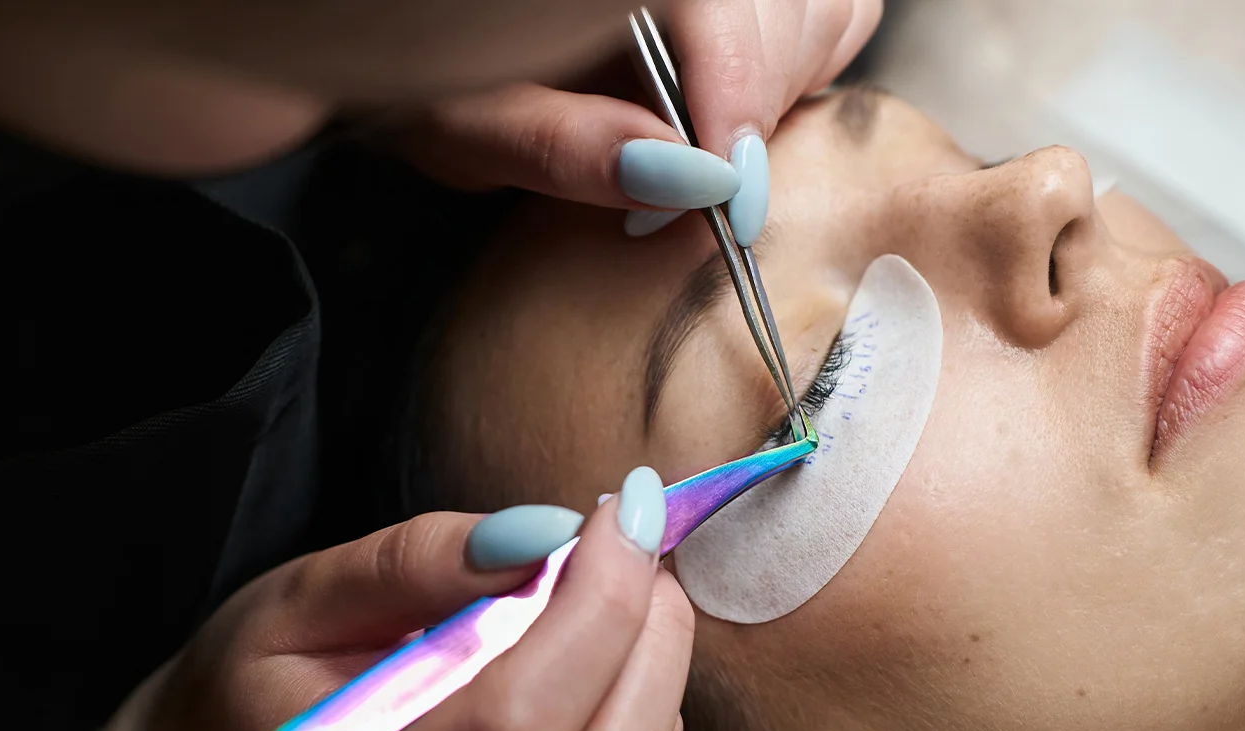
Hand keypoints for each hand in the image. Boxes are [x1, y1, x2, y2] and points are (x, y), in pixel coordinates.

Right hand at [116, 469, 693, 730]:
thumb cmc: (256, 679)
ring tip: (611, 583)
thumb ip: (414, 563)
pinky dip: (628, 704)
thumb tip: (542, 536)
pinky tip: (584, 650)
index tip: (620, 515)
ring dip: (652, 669)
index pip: (516, 724)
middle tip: (637, 547)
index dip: (595, 612)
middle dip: (650, 643)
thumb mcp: (298, 596)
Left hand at [397, 0, 882, 239]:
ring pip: (829, 9)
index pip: (728, 15)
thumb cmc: (424, 73)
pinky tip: (729, 103)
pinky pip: (827, 10)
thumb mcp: (464, 124)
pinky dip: (800, 61)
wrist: (415, 34)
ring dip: (785, 84)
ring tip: (709, 141)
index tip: (732, 197)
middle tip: (706, 190)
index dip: (741, 101)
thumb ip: (564, 148)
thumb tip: (681, 182)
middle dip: (758, 104)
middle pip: (791, 9)